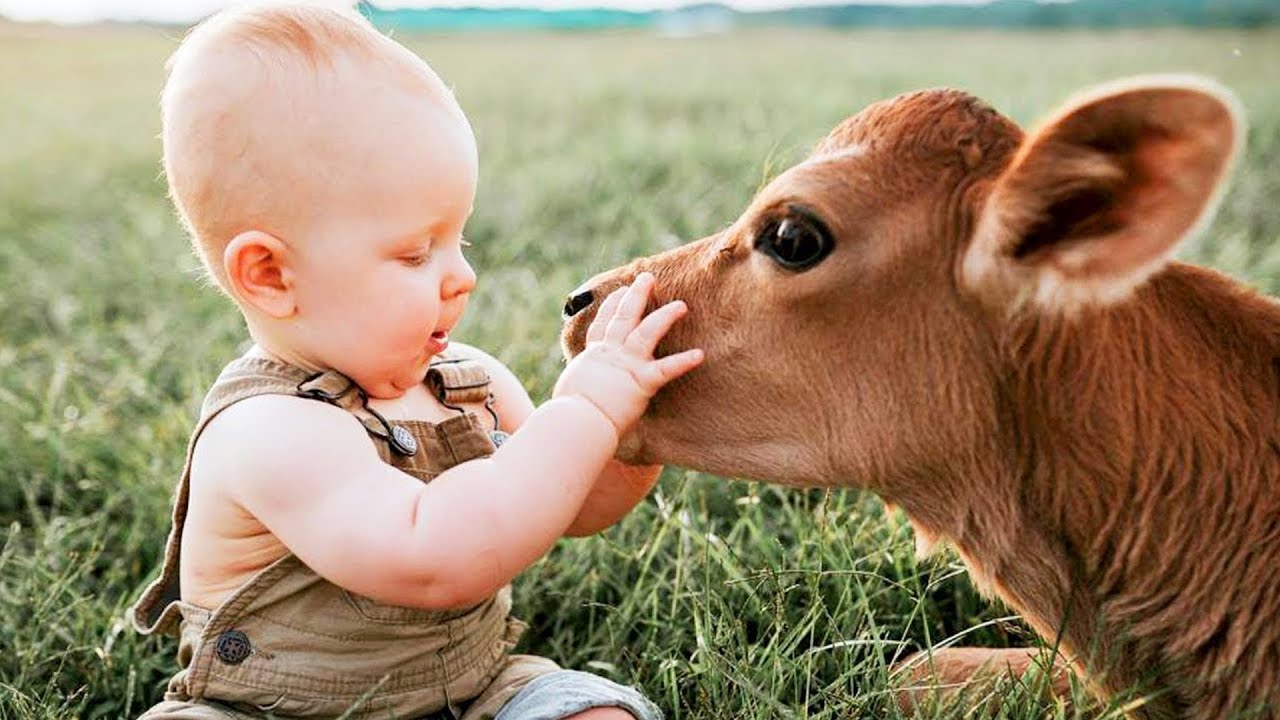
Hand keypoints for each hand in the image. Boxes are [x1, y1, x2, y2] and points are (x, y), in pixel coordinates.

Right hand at [553, 272, 702, 434]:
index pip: (601, 326)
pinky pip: (666, 369)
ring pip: (647, 331)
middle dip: (636, 295)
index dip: (610, 307)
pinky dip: (683, 362)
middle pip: (624, 317)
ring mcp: (627, 364)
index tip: (619, 291)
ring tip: (681, 306)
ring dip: (664, 316)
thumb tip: (570, 396)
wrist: (577, 422)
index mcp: (593, 357)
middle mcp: (610, 354)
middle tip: (647, 277)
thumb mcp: (570, 392)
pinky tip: (700, 354)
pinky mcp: (641, 381)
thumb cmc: (570, 414)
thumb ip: (579, 387)